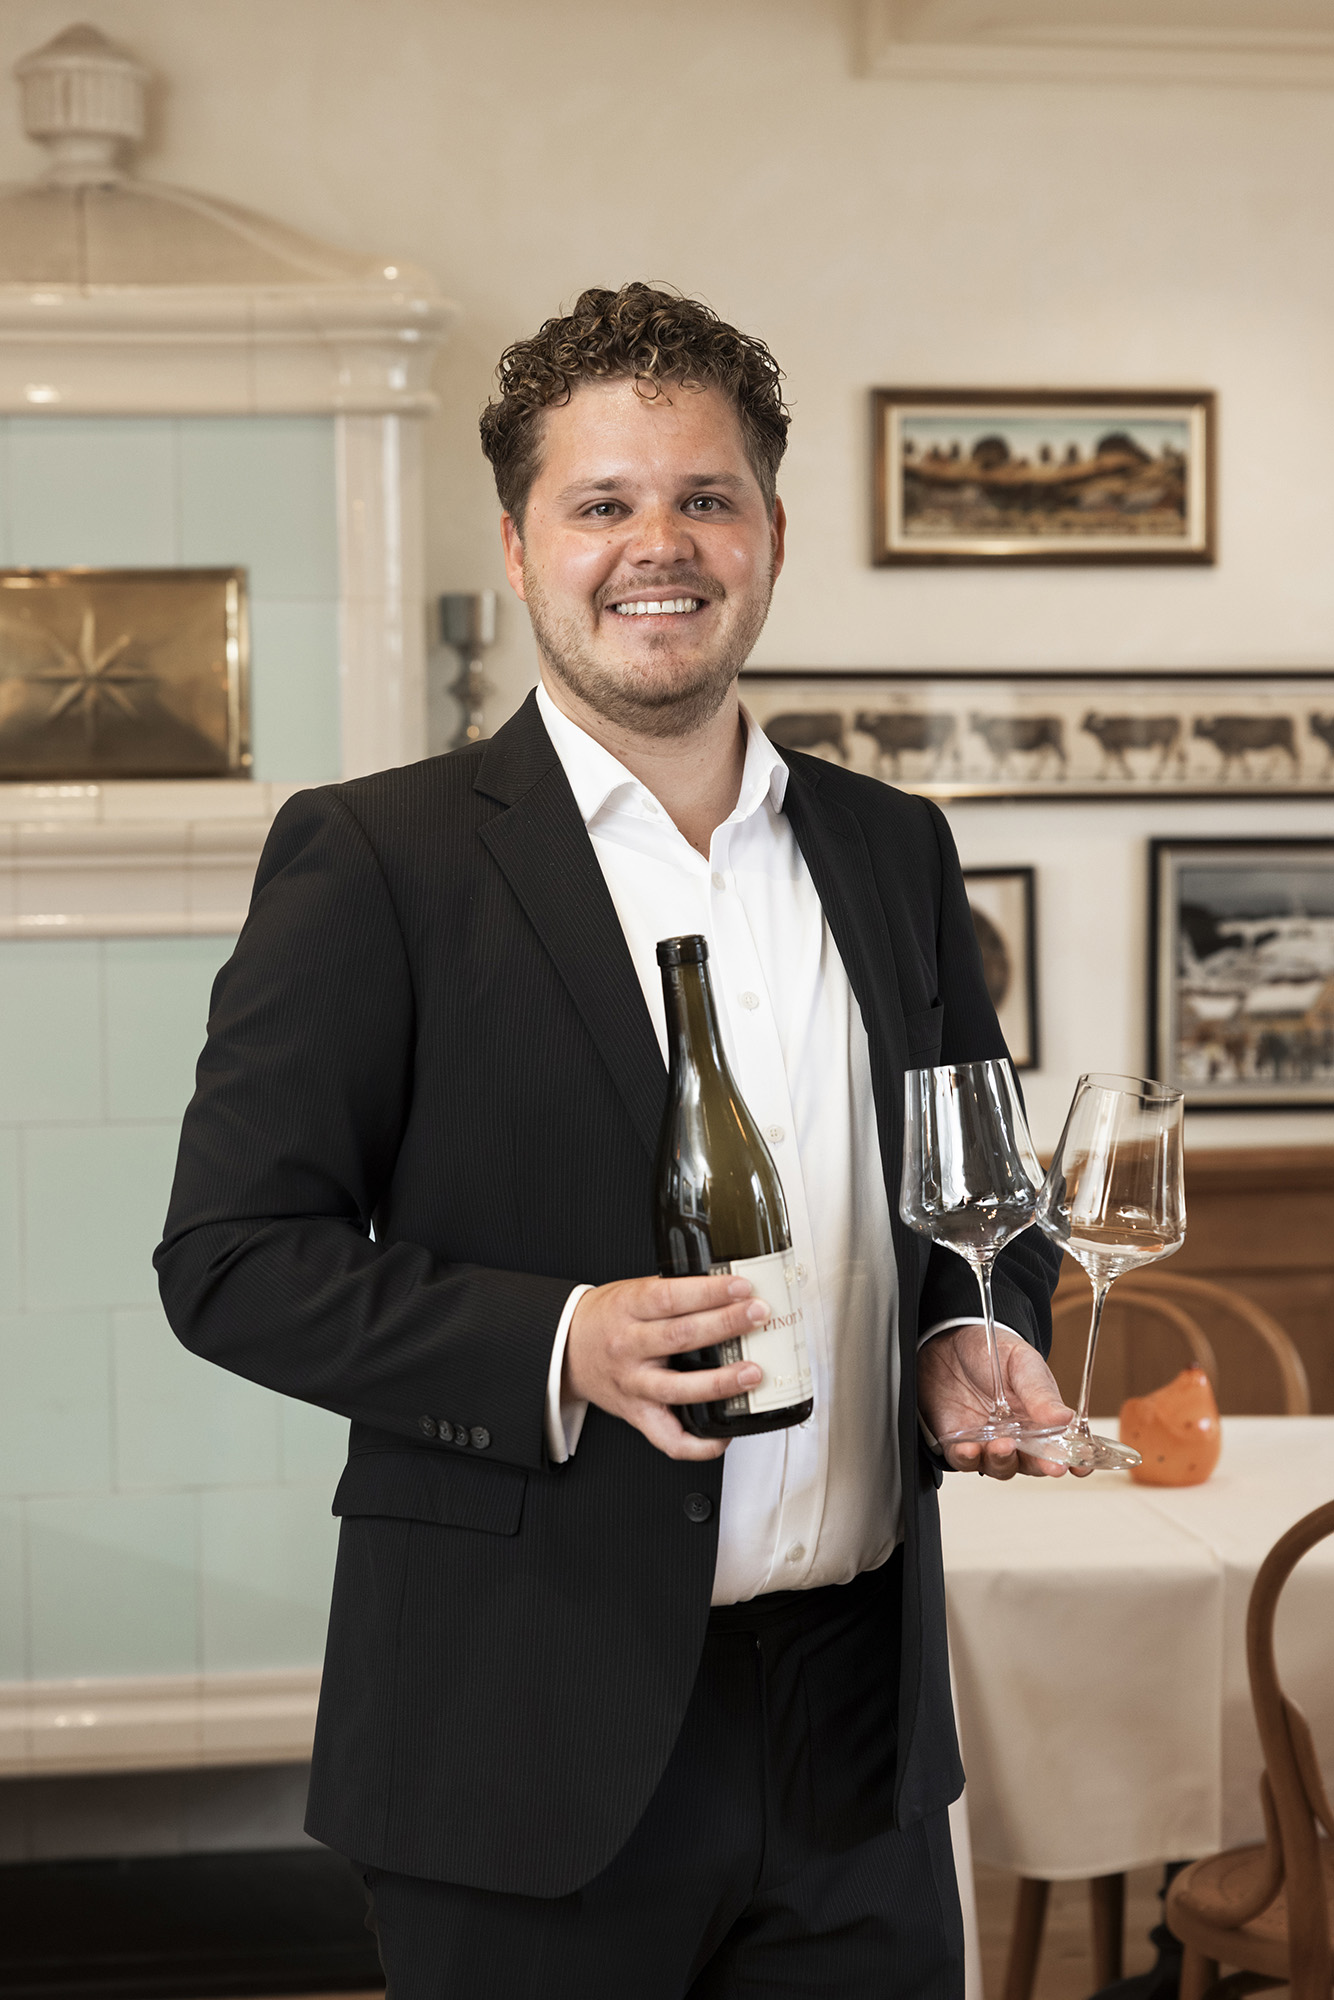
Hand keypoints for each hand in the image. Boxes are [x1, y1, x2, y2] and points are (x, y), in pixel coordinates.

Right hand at [565, 1273, 771, 1461]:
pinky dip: (700, 1443)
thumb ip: (671, 1292)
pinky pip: (669, 1439)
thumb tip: (726, 1287)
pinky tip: (725, 1432)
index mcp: (627, 1309)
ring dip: (721, 1382)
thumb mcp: (631, 1292)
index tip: (741, 1286)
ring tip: (752, 1373)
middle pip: (680, 1337)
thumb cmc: (607, 1318)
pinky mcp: (637, 1415)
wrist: (567, 1350)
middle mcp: (628, 1347)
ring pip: (679, 1389)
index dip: (707, 1291)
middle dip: (726, 1325)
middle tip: (758, 1316)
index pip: (669, 1297)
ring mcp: (633, 1385)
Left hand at [918, 1324, 1085, 1479]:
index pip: (1063, 1448)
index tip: (1081, 1468)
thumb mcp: (1022, 1363)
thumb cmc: (993, 1353)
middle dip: (1042, 1466)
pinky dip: (968, 1458)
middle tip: (1049, 1465)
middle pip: (1034, 1464)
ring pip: (1001, 1466)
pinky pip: (964, 1460)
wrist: (951, 1341)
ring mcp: (989, 1442)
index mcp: (1042, 1419)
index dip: (1075, 1462)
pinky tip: (969, 1448)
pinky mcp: (959, 1443)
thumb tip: (1066, 1418)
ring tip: (1002, 1445)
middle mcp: (1018, 1437)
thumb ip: (1040, 1392)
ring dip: (1003, 1461)